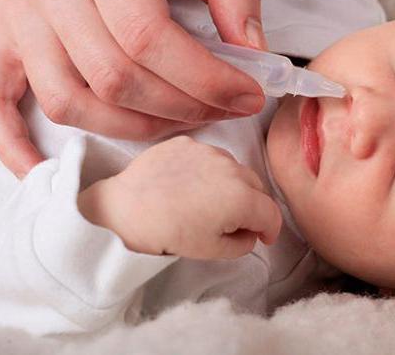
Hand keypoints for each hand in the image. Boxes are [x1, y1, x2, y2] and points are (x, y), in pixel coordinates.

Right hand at [0, 0, 268, 177]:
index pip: (148, 37)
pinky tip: (45, 169)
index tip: (249, 95)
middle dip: (183, 108)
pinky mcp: (1, 37)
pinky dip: (17, 145)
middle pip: (114, 78)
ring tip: (183, 119)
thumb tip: (253, 52)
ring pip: (70, 101)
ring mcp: (16, 15)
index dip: (205, 79)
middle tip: (226, 107)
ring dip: (134, 128)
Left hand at [78, 136, 281, 259]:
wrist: (122, 210)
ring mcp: (208, 151)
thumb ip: (243, 244)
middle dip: (252, 206)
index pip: (272, 212)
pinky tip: (188, 186)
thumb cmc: (166, 233)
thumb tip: (251, 233)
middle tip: (234, 223)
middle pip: (257, 187)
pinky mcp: (187, 143)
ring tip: (208, 202)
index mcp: (242, 197)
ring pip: (234, 168)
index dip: (271, 230)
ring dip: (231, 185)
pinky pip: (209, 156)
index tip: (263, 238)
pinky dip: (207, 170)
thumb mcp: (211, 251)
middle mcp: (232, 167)